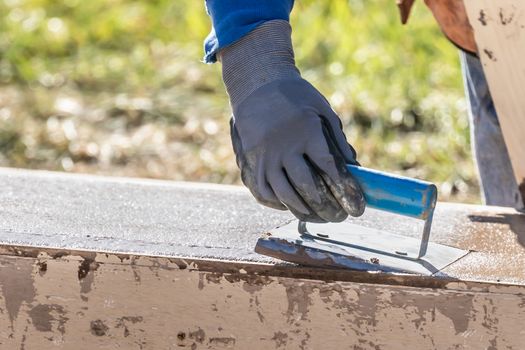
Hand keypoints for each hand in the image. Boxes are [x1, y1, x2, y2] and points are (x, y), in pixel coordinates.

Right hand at [221, 20, 364, 221]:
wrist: (256, 83)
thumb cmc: (294, 95)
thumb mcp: (322, 108)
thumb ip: (337, 137)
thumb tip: (353, 166)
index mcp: (307, 132)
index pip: (328, 168)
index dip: (344, 189)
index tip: (355, 205)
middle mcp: (284, 147)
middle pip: (306, 186)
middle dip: (326, 207)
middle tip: (338, 217)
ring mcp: (265, 155)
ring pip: (283, 193)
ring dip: (302, 209)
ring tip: (316, 216)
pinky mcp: (250, 160)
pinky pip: (263, 190)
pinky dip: (277, 203)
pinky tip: (290, 207)